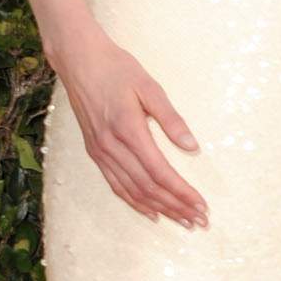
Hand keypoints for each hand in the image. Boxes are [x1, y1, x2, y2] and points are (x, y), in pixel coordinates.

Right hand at [50, 24, 205, 226]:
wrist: (79, 60)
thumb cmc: (117, 69)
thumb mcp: (149, 87)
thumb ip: (171, 119)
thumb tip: (193, 147)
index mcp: (128, 129)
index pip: (160, 172)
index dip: (182, 193)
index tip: (202, 205)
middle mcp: (111, 146)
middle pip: (148, 188)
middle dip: (176, 206)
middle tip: (200, 220)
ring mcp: (100, 151)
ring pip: (132, 191)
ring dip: (160, 209)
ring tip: (182, 221)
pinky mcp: (94, 151)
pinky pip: (116, 185)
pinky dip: (135, 202)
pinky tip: (152, 212)